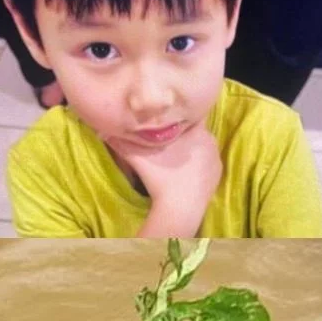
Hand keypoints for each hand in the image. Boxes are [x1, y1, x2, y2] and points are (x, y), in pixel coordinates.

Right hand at [105, 122, 221, 235]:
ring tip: (175, 155)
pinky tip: (185, 169)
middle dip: (183, 132)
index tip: (169, 118)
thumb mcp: (136, 156)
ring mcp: (216, 156)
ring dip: (191, 147)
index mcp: (196, 131)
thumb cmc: (160, 177)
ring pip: (202, 145)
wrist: (180, 207)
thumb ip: (120, 141)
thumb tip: (103, 129)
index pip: (191, 113)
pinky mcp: (218, 172)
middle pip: (195, 130)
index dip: (179, 114)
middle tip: (167, 139)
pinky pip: (208, 161)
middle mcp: (210, 140)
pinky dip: (199, 163)